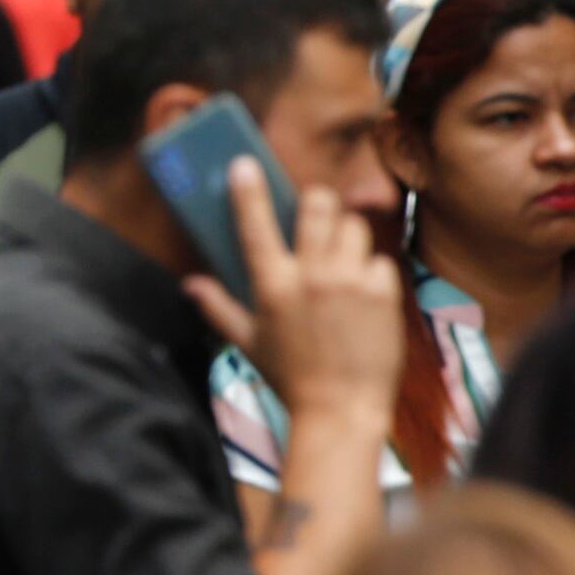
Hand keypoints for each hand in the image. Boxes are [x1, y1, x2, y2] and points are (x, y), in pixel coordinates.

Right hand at [183, 158, 401, 426]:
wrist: (341, 411)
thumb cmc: (291, 378)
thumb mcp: (248, 344)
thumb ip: (219, 308)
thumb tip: (191, 284)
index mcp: (272, 286)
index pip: (254, 224)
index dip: (248, 190)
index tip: (244, 164)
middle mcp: (310, 276)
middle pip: (318, 204)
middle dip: (317, 204)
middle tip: (316, 219)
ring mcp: (349, 282)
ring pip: (353, 225)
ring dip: (347, 238)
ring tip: (342, 263)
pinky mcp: (383, 293)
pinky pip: (379, 260)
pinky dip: (372, 273)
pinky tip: (364, 297)